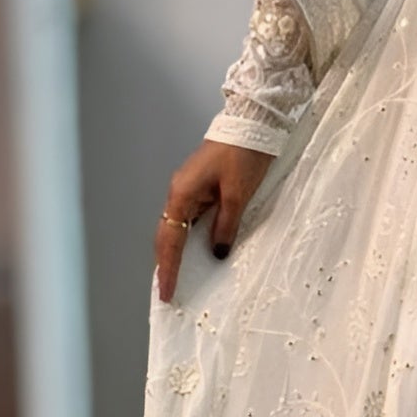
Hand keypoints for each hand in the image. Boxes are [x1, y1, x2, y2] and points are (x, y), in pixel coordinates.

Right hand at [154, 139, 273, 304]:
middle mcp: (179, 193)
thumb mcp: (238, 195)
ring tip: (175, 279)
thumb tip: (217, 253)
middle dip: (165, 264)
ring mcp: (187, 189)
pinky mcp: (199, 188)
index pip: (170, 240)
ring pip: (176, 228)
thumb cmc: (244, 155)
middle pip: (166, 235)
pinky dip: (187, 239)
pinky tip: (193, 253)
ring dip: (174, 253)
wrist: (251, 124)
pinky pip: (189, 219)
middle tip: (167, 292)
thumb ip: (226, 226)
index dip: (168, 268)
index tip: (166, 292)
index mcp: (183, 194)